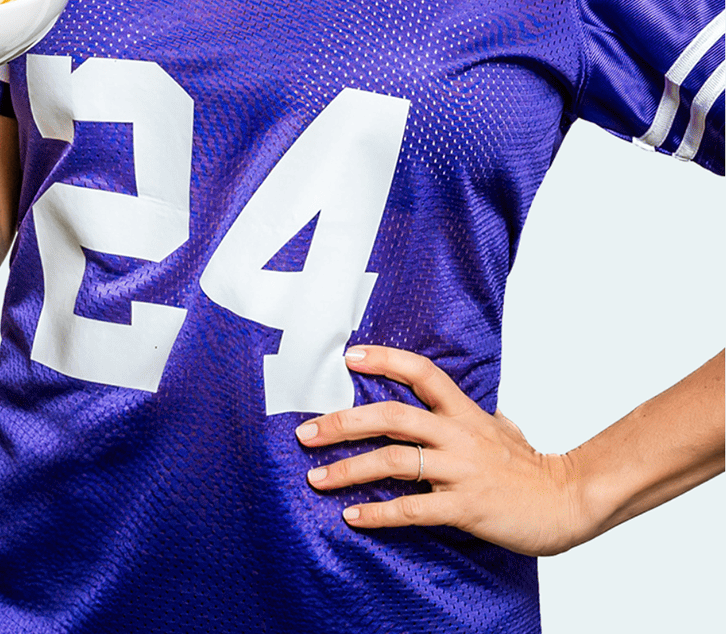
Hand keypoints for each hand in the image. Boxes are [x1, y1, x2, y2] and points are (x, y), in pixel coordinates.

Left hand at [296, 345, 582, 555]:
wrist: (567, 502)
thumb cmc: (531, 467)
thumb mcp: (502, 428)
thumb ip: (475, 414)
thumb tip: (464, 402)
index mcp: (464, 412)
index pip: (420, 372)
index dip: (384, 359)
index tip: (348, 357)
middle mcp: (458, 435)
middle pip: (393, 415)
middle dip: (344, 422)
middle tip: (307, 433)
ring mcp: (461, 471)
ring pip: (395, 461)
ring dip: (350, 470)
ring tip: (317, 478)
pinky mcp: (465, 507)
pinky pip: (413, 509)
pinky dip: (380, 514)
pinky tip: (354, 517)